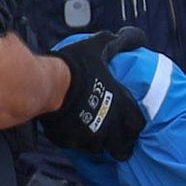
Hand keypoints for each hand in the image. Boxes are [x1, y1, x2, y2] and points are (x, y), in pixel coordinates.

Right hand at [34, 29, 145, 158]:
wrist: (48, 85)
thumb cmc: (75, 66)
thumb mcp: (99, 47)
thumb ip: (118, 43)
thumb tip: (135, 36)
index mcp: (120, 104)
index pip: (137, 125)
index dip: (135, 126)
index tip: (130, 124)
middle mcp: (109, 125)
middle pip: (123, 146)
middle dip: (120, 144)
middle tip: (115, 139)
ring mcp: (90, 136)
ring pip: (100, 149)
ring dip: (98, 142)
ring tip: (92, 135)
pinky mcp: (71, 142)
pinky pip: (78, 146)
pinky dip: (77, 141)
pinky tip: (73, 132)